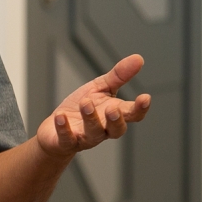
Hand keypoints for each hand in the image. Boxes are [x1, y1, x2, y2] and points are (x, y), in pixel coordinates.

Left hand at [36, 54, 150, 159]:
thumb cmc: (81, 108)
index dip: (140, 108)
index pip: (132, 114)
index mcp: (114, 114)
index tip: (145, 98)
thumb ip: (118, 76)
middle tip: (113, 109)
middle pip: (116, 130)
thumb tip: (138, 58)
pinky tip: (60, 116)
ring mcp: (85, 137)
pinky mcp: (66, 142)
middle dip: (116, 120)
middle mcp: (103, 128)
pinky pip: (67, 138)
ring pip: (93, 133)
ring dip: (91, 119)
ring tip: (86, 103)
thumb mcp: (100, 88)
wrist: (55, 129)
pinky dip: (64, 128)